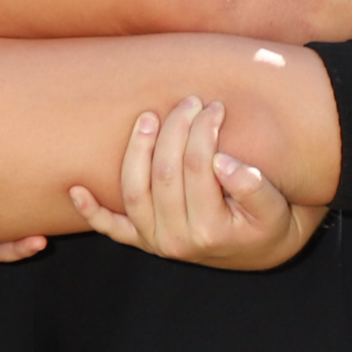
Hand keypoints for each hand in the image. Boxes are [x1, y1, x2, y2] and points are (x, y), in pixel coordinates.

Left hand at [69, 98, 324, 271]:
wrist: (259, 250)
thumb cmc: (268, 223)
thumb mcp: (275, 209)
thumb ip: (254, 187)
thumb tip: (223, 163)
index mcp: (209, 231)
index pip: (199, 168)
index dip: (205, 132)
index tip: (215, 107)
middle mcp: (176, 241)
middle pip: (164, 174)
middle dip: (176, 130)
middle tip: (189, 102)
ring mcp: (155, 241)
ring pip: (133, 191)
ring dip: (136, 151)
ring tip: (147, 117)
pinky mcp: (143, 240)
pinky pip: (112, 228)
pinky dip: (91, 211)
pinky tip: (76, 189)